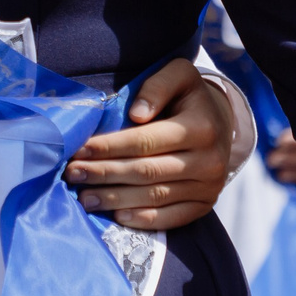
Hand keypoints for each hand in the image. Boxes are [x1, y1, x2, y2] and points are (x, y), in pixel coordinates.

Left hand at [66, 58, 243, 230]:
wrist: (221, 122)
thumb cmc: (188, 98)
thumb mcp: (178, 75)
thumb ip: (157, 87)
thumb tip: (137, 114)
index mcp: (201, 127)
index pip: (145, 141)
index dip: (109, 147)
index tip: (79, 150)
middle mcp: (209, 160)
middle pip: (146, 171)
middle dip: (104, 174)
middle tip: (73, 175)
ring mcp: (209, 186)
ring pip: (154, 197)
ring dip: (115, 199)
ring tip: (85, 198)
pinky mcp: (204, 205)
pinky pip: (170, 218)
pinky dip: (142, 219)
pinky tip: (116, 215)